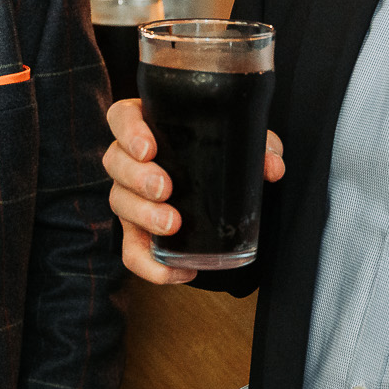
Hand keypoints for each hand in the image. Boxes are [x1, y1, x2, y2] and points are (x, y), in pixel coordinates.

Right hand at [104, 97, 283, 284]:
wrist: (222, 185)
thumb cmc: (222, 153)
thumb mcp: (242, 143)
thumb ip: (261, 147)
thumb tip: (272, 166)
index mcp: (148, 126)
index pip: (122, 117)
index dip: (128, 131)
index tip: (149, 148)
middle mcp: (131, 160)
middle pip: (115, 162)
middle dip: (137, 178)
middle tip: (165, 188)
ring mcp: (130, 196)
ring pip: (119, 203)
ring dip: (143, 216)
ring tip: (172, 223)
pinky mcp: (137, 233)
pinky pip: (132, 252)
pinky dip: (151, 265)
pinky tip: (180, 271)